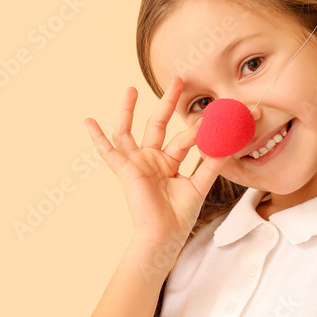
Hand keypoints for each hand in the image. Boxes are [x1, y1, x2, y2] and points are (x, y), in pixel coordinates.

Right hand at [83, 76, 228, 251]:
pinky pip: (108, 152)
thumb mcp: (199, 185)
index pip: (184, 138)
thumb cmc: (179, 216)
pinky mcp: (126, 171)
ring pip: (130, 131)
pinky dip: (97, 137)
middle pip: (159, 124)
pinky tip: (88, 121)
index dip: (198, 128)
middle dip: (168, 102)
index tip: (213, 114)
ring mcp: (137, 163)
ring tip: (130, 89)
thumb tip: (228, 144)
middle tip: (178, 79)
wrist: (164, 236)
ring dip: (128, 111)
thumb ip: (212, 164)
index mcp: (170, 163)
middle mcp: (152, 159)